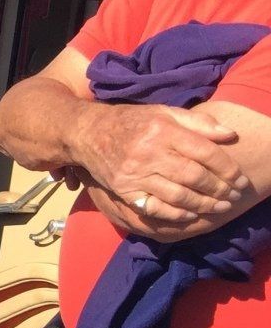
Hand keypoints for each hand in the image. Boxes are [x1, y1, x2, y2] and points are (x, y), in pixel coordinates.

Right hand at [72, 102, 246, 227]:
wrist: (86, 133)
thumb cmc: (131, 121)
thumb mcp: (163, 113)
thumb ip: (198, 123)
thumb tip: (230, 135)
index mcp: (163, 130)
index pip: (205, 152)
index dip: (228, 169)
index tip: (240, 179)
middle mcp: (149, 152)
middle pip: (194, 176)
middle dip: (219, 190)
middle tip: (234, 197)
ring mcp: (135, 174)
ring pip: (178, 195)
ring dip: (203, 205)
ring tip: (219, 208)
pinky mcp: (124, 190)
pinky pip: (154, 208)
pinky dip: (175, 214)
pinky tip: (190, 214)